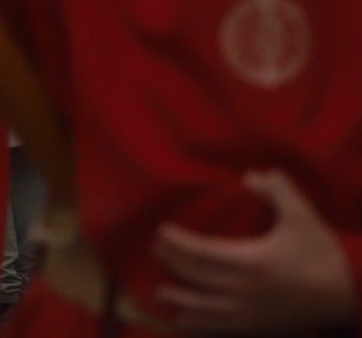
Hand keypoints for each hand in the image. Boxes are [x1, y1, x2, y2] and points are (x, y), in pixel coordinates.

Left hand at [154, 171, 358, 330]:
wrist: (349, 294)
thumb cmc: (322, 254)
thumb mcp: (302, 216)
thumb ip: (277, 190)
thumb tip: (251, 175)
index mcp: (251, 261)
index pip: (202, 251)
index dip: (178, 242)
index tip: (161, 231)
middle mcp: (244, 290)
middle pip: (198, 277)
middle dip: (174, 263)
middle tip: (156, 252)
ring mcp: (250, 312)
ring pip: (206, 307)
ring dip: (182, 298)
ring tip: (162, 292)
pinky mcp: (260, 327)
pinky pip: (223, 328)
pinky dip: (202, 325)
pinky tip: (186, 322)